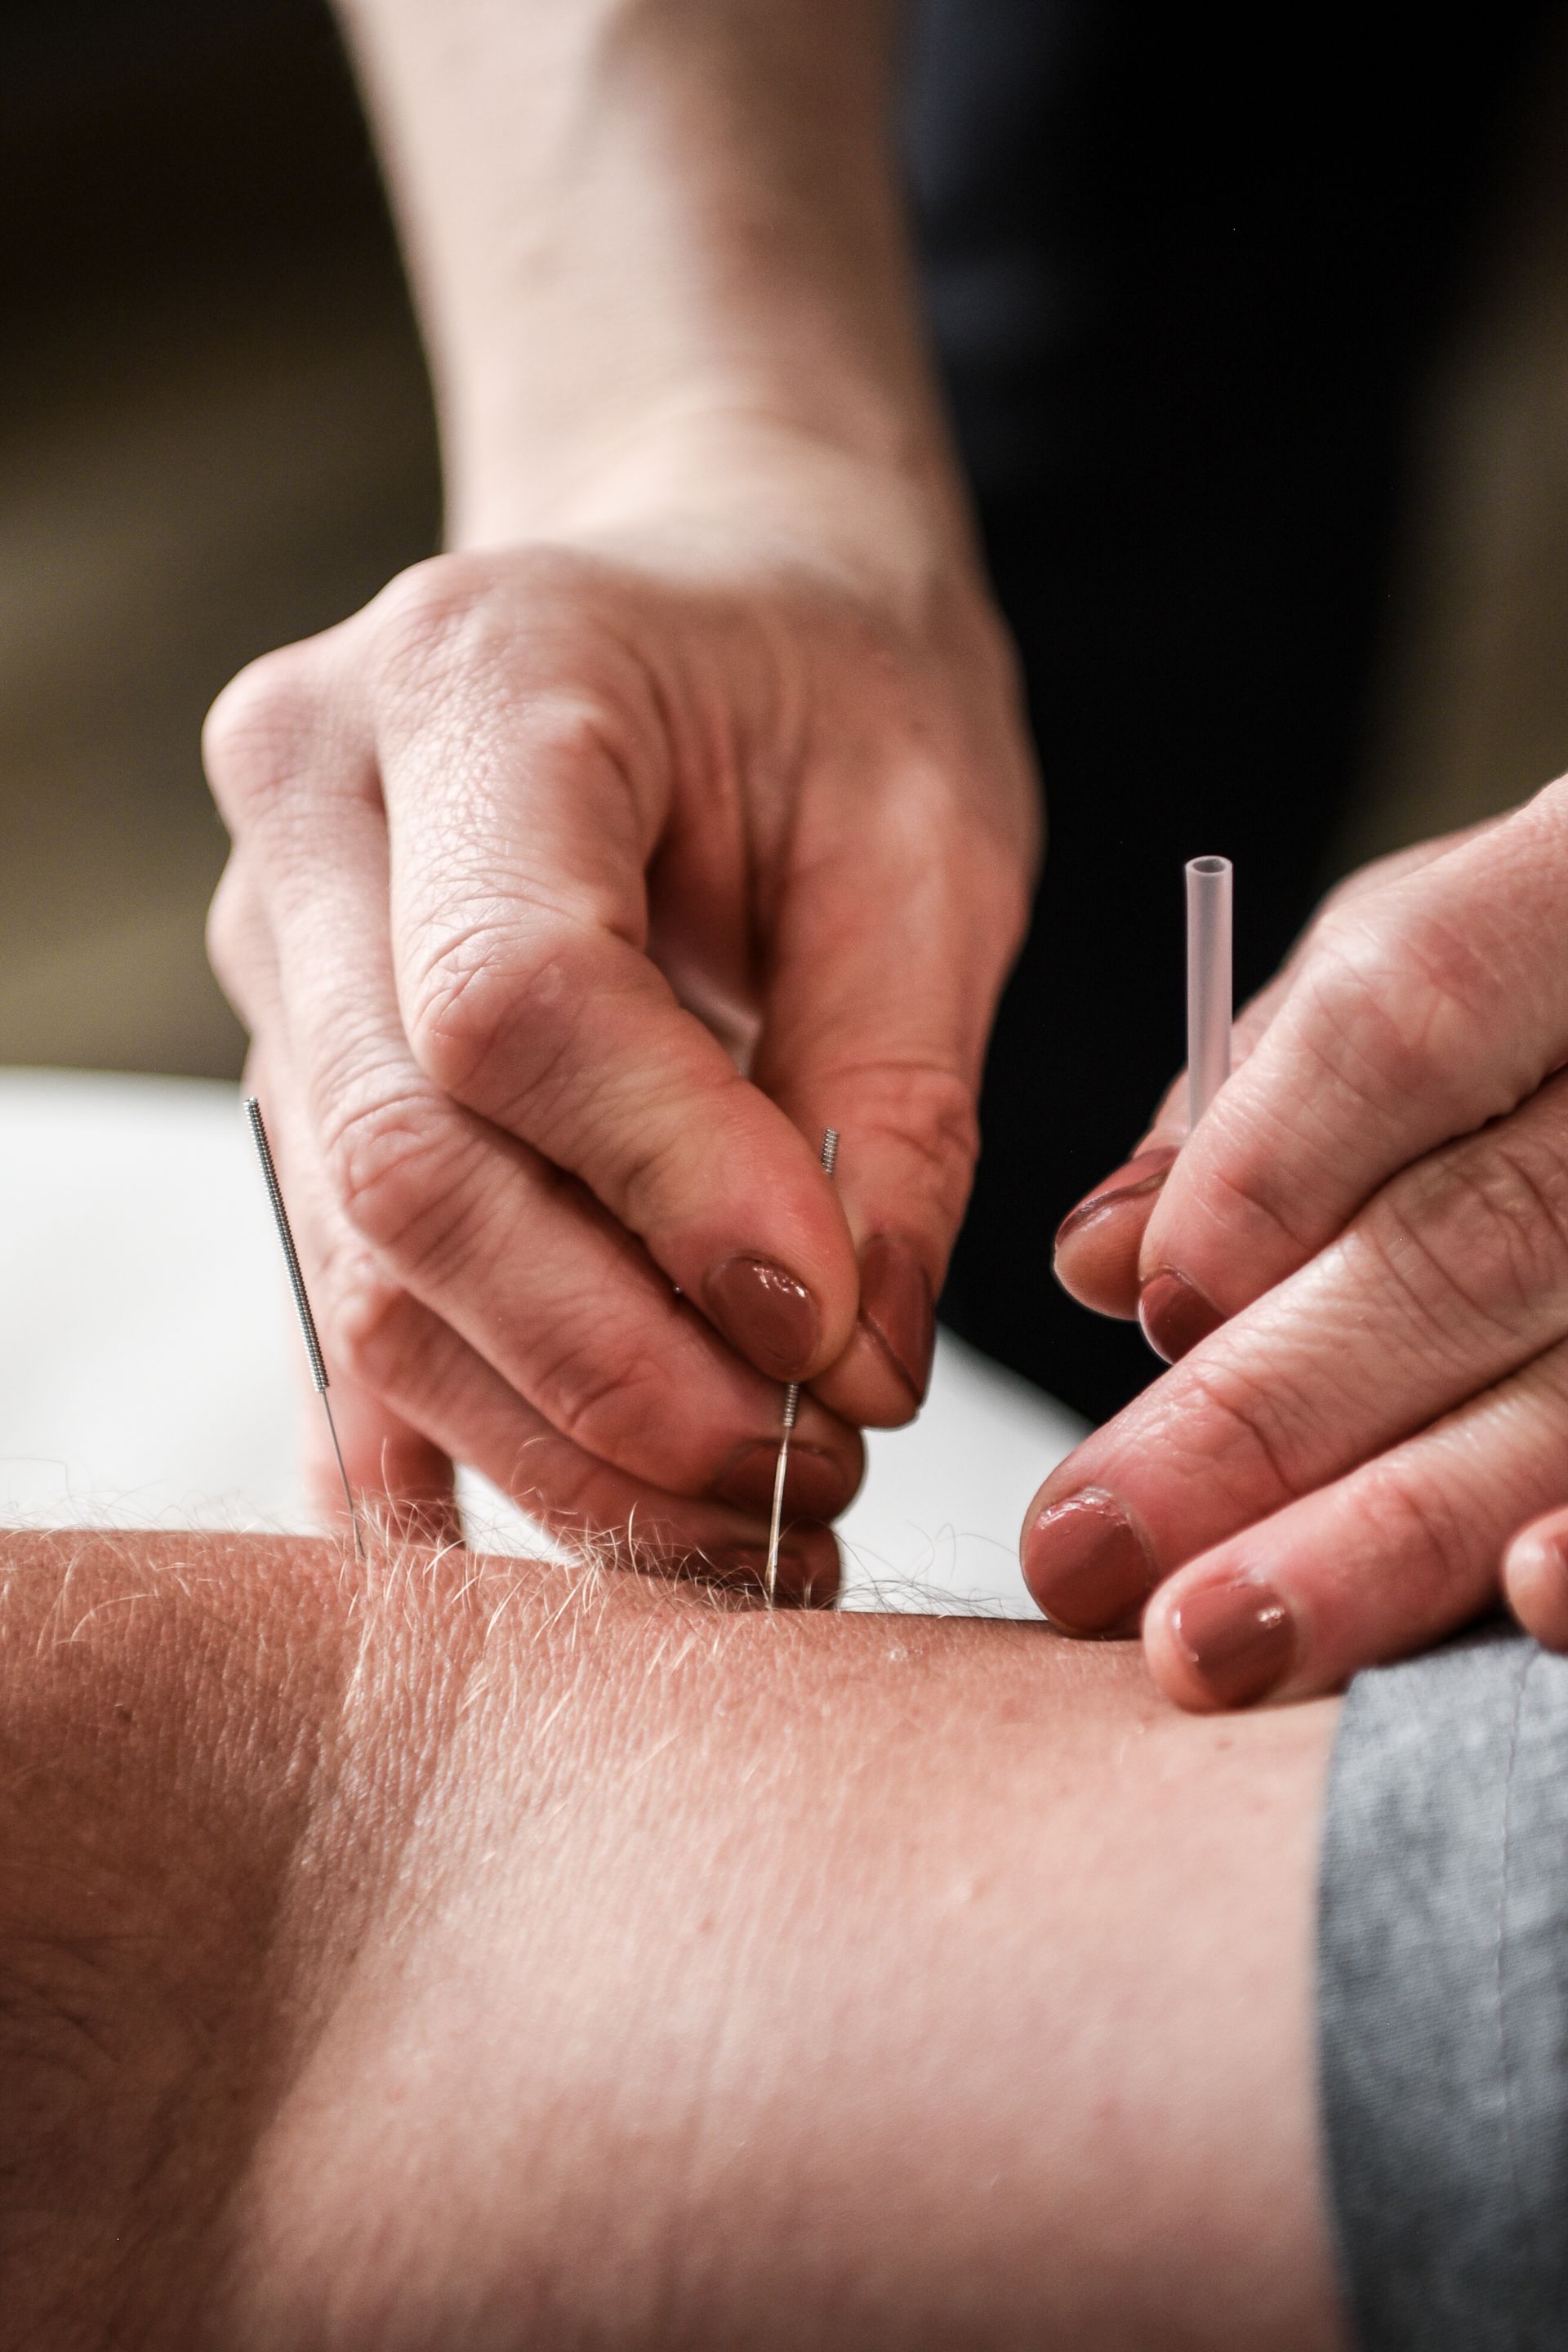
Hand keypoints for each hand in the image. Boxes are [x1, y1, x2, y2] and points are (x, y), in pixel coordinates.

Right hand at [207, 439, 1038, 1576]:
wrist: (699, 600)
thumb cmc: (832, 680)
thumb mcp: (928, 836)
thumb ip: (894, 1098)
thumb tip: (848, 1367)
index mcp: (476, 677)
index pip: (514, 998)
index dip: (675, 1195)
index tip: (836, 1332)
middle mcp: (319, 812)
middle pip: (411, 1166)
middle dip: (617, 1369)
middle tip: (808, 1472)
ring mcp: (276, 953)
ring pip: (367, 1268)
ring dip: (559, 1434)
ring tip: (749, 1512)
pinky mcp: (295, 1074)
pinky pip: (340, 1294)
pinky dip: (454, 1434)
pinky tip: (573, 1522)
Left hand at [1027, 789, 1567, 1702]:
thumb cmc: (1533, 998)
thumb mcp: (1398, 971)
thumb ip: (1254, 1105)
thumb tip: (1102, 1258)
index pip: (1411, 1018)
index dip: (1273, 1165)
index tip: (1154, 1301)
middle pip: (1479, 1246)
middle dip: (1266, 1414)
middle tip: (1092, 1545)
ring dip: (1382, 1540)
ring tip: (1212, 1638)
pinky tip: (1522, 1600)